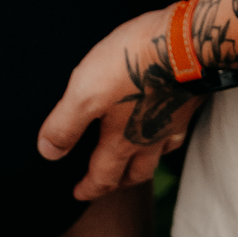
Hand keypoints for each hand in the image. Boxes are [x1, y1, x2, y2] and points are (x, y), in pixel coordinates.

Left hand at [36, 7, 200, 201]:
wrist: (186, 42)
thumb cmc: (133, 64)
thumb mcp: (86, 92)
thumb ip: (65, 125)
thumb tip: (48, 153)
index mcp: (123, 141)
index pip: (104, 177)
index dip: (89, 188)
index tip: (79, 194)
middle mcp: (151, 138)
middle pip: (136, 173)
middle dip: (118, 182)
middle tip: (107, 183)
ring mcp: (173, 120)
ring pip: (160, 154)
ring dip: (146, 162)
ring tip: (138, 160)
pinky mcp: (189, 99)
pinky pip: (178, 128)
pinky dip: (169, 134)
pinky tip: (166, 122)